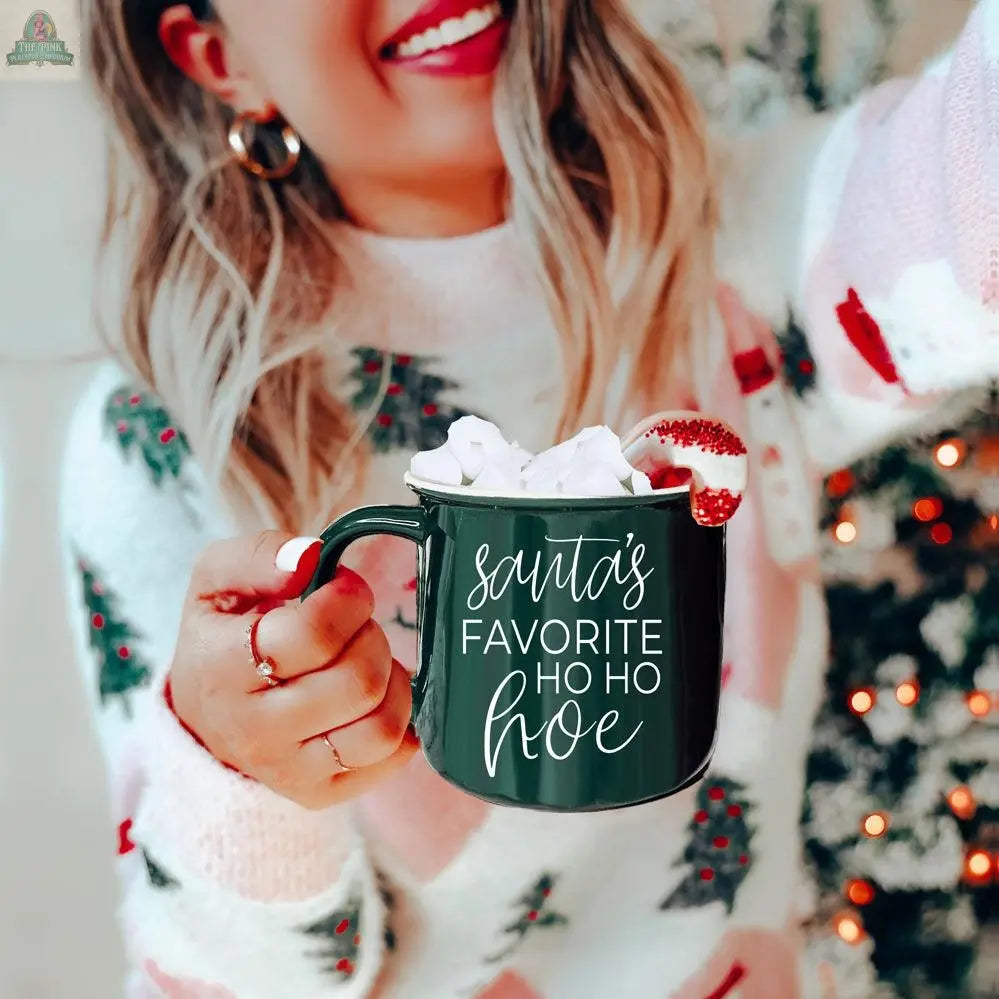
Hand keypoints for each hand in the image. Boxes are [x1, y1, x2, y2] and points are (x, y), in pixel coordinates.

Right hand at [170, 531, 418, 808]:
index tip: (345, 588)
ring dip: (392, 679)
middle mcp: (252, 730)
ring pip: (381, 726)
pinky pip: (392, 756)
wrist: (204, 719)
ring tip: (367, 660)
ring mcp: (289, 771)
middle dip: (370, 636)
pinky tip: (374, 696)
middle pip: (357, 680)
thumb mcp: (215, 581)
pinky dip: (400, 718)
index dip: (347, 600)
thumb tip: (310, 557)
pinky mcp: (321, 793)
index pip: (312, 635)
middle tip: (355, 625)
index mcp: (220, 669)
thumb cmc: (221, 639)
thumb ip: (257, 555)